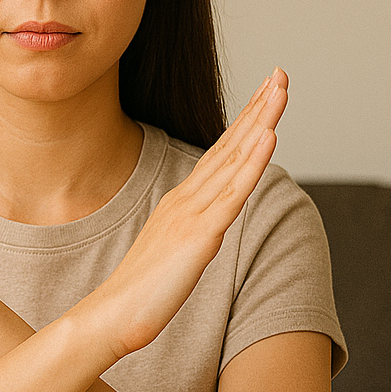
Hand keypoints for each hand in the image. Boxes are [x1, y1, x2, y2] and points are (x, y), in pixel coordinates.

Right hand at [78, 68, 289, 359]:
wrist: (110, 317)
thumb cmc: (138, 293)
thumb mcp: (170, 251)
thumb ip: (187, 233)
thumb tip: (204, 229)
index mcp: (182, 202)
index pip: (220, 153)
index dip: (245, 121)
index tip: (265, 93)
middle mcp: (187, 199)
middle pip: (230, 145)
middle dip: (258, 107)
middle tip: (280, 74)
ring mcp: (193, 214)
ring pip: (235, 159)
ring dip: (260, 121)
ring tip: (280, 89)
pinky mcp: (200, 236)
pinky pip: (233, 194)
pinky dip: (252, 162)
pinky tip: (269, 136)